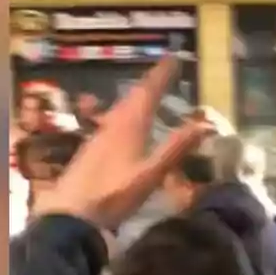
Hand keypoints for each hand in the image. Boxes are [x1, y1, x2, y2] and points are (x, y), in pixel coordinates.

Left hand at [32, 56, 214, 230]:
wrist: (68, 216)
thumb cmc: (113, 194)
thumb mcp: (151, 174)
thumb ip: (176, 148)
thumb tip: (206, 123)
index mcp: (129, 125)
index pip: (148, 91)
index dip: (162, 75)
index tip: (174, 58)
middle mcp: (112, 124)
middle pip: (133, 97)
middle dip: (151, 84)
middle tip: (165, 73)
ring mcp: (98, 137)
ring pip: (120, 109)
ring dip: (137, 99)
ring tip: (149, 96)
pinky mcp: (90, 151)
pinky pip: (112, 122)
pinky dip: (126, 116)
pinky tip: (125, 126)